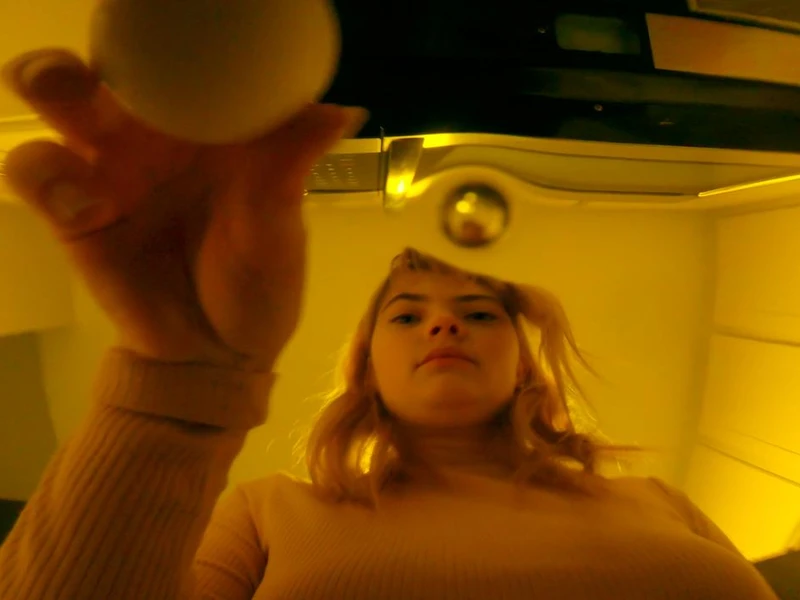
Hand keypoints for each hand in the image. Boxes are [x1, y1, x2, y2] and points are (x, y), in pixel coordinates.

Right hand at [2, 48, 365, 371]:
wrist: (218, 355)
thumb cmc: (259, 287)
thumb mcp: (281, 227)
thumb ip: (291, 166)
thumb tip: (339, 111)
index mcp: (214, 130)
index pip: (190, 66)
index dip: (178, 38)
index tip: (184, 25)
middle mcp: (158, 137)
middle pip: (114, 69)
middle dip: (104, 46)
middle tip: (101, 56)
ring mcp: (112, 169)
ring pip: (61, 103)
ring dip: (52, 85)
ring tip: (63, 94)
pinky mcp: (73, 213)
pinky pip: (37, 172)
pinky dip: (48, 176)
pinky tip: (87, 206)